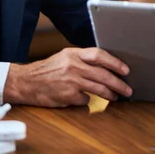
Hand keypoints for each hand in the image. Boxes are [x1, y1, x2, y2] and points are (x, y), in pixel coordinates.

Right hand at [3, 47, 131, 106]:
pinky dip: (88, 100)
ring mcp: (71, 81)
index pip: (99, 55)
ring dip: (110, 94)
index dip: (115, 62)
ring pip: (98, 88)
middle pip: (103, 74)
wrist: (26, 82)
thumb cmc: (48, 70)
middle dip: (118, 82)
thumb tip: (105, 64)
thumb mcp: (65, 57)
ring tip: (116, 96)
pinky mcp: (67, 96)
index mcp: (73, 53)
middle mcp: (73, 66)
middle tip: (128, 88)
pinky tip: (88, 99)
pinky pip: (85, 100)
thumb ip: (83, 59)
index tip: (125, 69)